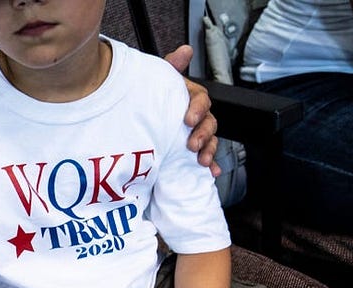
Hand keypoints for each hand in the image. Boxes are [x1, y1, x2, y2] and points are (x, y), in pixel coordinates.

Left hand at [164, 44, 220, 174]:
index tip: (188, 119)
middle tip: (192, 144)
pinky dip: (210, 164)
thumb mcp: (161, 81)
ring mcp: (196, 133)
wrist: (140, 117)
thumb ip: (173, 67)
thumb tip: (185, 51)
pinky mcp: (192, 150)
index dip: (198, 109)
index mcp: (191, 98)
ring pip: (210, 141)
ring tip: (200, 160)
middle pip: (209, 123)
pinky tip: (211, 171)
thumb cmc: (154, 98)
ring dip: (208, 150)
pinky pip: (206, 157)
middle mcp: (197, 115)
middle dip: (203, 134)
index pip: (202, 100)